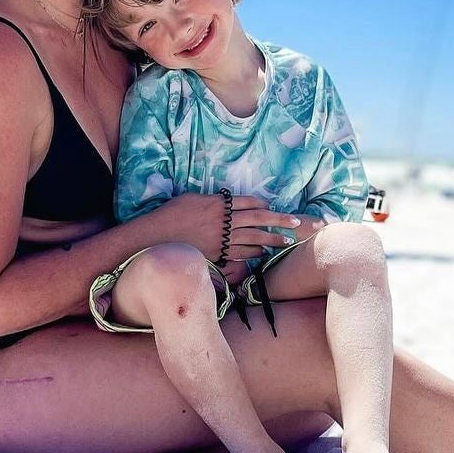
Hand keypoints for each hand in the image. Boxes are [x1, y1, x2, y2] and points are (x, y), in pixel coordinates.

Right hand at [150, 193, 321, 264]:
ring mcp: (221, 238)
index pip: (247, 202)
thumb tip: (224, 201)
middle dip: (278, 220)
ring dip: (271, 239)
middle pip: (257, 219)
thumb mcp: (192, 199)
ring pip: (253, 238)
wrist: (157, 236)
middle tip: (295, 222)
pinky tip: (261, 253)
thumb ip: (211, 199)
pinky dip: (252, 253)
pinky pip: (240, 253)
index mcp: (218, 203)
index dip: (262, 205)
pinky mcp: (217, 253)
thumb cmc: (172, 214)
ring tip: (285, 241)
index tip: (272, 207)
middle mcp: (223, 220)